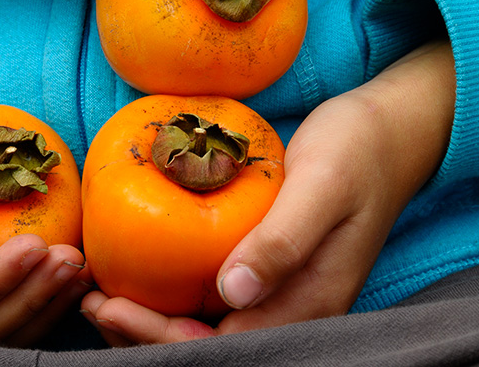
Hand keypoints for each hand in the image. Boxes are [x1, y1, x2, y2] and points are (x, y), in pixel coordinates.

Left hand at [81, 40, 455, 344]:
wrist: (386, 135)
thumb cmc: (356, 153)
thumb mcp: (322, 187)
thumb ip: (283, 242)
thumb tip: (234, 294)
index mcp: (311, 301)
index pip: (226, 343)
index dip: (164, 336)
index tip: (113, 308)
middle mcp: (294, 307)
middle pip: (210, 345)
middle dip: (146, 333)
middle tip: (92, 303)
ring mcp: (281, 290)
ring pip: (208, 327)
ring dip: (152, 319)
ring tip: (101, 296)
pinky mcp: (268, 269)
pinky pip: (213, 300)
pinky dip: (170, 295)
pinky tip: (138, 277)